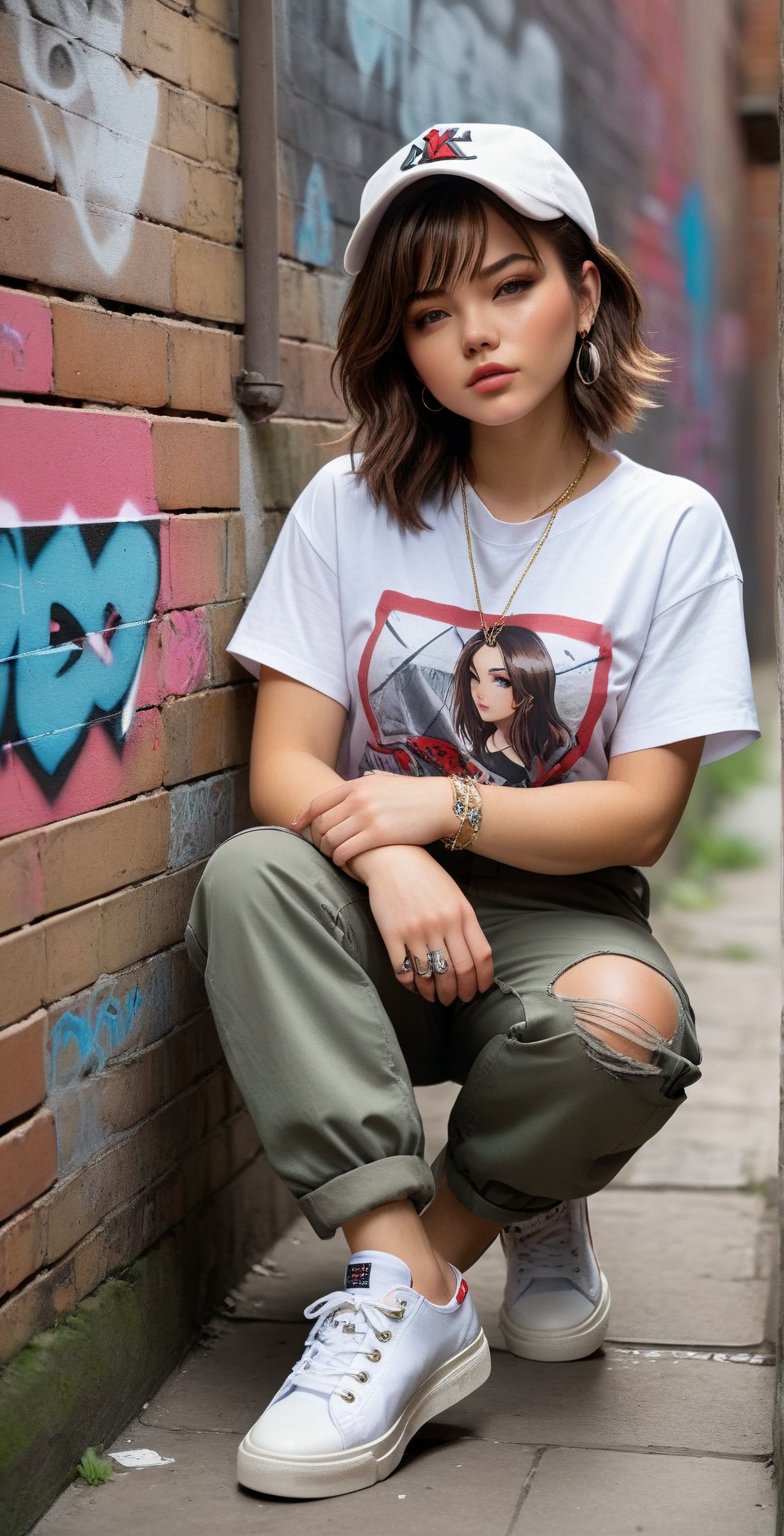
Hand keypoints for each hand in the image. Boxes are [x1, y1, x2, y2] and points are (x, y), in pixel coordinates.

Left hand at [292, 772, 452, 866]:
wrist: (442, 804)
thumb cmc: (416, 795)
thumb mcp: (388, 781)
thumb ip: (369, 782)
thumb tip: (360, 780)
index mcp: (357, 785)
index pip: (318, 802)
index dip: (302, 817)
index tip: (294, 827)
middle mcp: (358, 799)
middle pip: (321, 824)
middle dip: (317, 840)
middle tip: (323, 850)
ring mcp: (367, 816)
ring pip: (331, 840)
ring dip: (329, 853)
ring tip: (336, 859)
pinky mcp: (378, 835)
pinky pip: (346, 852)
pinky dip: (341, 861)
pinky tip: (347, 865)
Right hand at [356, 846, 493, 1005]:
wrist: (392, 859)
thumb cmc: (426, 877)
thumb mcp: (454, 895)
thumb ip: (465, 923)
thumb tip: (474, 959)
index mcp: (462, 913)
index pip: (480, 956)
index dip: (483, 979)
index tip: (479, 989)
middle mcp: (442, 923)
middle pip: (458, 971)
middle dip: (460, 992)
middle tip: (457, 999)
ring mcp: (416, 930)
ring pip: (432, 975)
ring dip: (436, 993)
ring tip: (437, 997)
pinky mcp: (392, 934)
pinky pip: (404, 970)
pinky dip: (412, 985)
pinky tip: (416, 987)